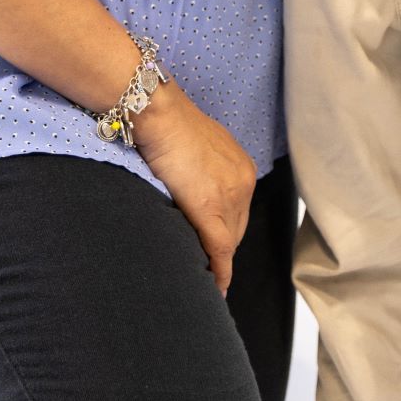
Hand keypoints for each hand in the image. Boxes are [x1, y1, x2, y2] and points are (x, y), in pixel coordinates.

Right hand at [132, 84, 256, 295]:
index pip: (236, 211)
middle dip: (221, 247)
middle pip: (236, 228)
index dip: (224, 232)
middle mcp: (243, 181)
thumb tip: (193, 191)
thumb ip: (202, 172)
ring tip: (202, 277)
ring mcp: (230, 196)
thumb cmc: (167, 123)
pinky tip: (214, 287)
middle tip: (204, 265)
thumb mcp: (195, 147)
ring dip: (215, 258)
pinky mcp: (211, 210)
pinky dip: (218, 272)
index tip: (214, 249)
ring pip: (227, 241)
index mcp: (240, 166)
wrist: (158, 114)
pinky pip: (220, 251)